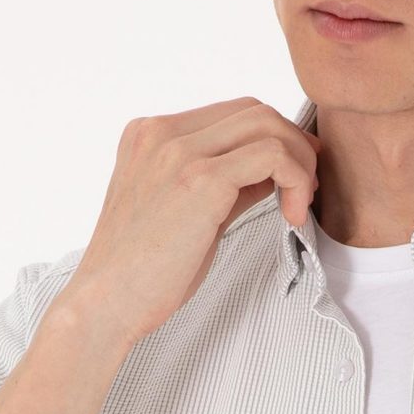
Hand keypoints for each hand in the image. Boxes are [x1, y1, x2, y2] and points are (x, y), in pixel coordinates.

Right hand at [58, 98, 320, 349]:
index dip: (274, 137)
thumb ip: (222, 184)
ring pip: (267, 125)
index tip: (295, 173)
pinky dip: (296, 180)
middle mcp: (161, 133)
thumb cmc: (140, 272)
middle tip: (307, 187)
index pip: (232, 113)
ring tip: (300, 204)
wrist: (106, 303)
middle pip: (254, 110)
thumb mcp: (181, 213)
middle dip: (294, 144)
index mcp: (149, 135)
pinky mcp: (201, 179)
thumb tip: (269, 176)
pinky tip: (293, 215)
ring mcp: (179, 152)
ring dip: (300, 161)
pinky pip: (272, 156)